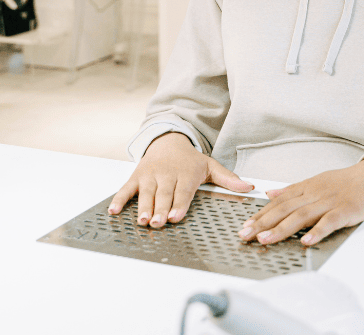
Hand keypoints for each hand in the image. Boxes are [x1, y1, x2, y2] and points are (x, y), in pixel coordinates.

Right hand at [109, 132, 253, 228]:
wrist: (168, 139)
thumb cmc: (190, 159)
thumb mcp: (210, 166)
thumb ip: (228, 179)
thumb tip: (249, 187)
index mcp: (185, 173)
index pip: (182, 191)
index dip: (179, 204)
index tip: (176, 217)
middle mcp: (166, 174)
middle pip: (163, 194)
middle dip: (160, 209)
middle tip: (158, 223)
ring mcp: (150, 175)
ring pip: (146, 194)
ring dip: (142, 208)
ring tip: (142, 221)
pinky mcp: (136, 176)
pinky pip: (126, 189)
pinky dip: (119, 199)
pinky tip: (114, 211)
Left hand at [238, 157, 363, 246]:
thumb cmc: (346, 182)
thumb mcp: (316, 181)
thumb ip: (292, 190)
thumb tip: (269, 194)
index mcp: (307, 187)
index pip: (279, 201)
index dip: (261, 214)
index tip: (245, 225)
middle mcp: (315, 193)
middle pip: (285, 208)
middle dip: (263, 222)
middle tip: (246, 234)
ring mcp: (330, 202)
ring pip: (302, 215)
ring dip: (282, 228)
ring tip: (266, 240)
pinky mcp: (346, 210)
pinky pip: (329, 221)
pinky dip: (316, 231)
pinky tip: (305, 241)